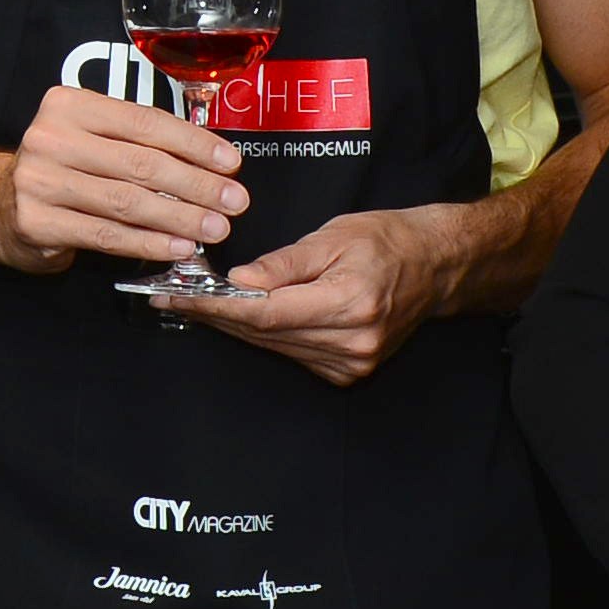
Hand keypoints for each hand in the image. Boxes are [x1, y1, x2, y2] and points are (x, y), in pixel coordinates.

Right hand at [0, 83, 248, 278]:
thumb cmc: (61, 170)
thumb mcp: (92, 139)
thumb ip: (137, 143)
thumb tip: (210, 163)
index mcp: (71, 105)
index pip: (144, 123)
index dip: (193, 144)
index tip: (231, 163)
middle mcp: (51, 137)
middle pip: (141, 163)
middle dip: (196, 185)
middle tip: (234, 202)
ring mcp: (40, 181)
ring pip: (127, 202)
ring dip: (180, 218)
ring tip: (215, 229)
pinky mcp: (38, 222)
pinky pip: (107, 236)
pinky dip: (149, 243)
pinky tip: (178, 248)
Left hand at [147, 200, 453, 384]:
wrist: (434, 266)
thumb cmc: (387, 241)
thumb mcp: (333, 236)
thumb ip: (284, 263)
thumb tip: (239, 279)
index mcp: (350, 303)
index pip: (265, 312)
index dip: (217, 306)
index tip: (178, 296)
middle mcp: (351, 341)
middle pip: (264, 334)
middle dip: (215, 314)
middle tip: (173, 296)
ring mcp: (351, 362)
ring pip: (273, 346)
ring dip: (234, 325)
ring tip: (197, 302)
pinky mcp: (348, 371)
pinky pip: (291, 353)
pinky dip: (263, 334)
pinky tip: (240, 316)